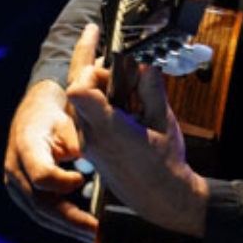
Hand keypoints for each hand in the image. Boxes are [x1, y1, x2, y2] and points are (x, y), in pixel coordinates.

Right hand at [3, 27, 102, 242]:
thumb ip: (79, 141)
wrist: (37, 108)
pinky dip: (62, 222)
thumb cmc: (58, 112)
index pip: (41, 176)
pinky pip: (40, 212)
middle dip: (71, 221)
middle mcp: (15, 167)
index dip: (63, 184)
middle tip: (97, 232)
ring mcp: (14, 182)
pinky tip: (83, 228)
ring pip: (40, 213)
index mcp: (26, 145)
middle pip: (40, 204)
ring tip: (94, 237)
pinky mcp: (20, 191)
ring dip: (68, 227)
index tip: (83, 180)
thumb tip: (92, 162)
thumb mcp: (71, 119)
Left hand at [66, 25, 208, 237]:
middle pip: (78, 85)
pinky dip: (103, 101)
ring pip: (82, 97)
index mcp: (107, 127)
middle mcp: (90, 134)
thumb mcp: (163, 120)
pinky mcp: (91, 145)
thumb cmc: (164, 164)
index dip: (87, 62)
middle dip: (100, 69)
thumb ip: (150, 87)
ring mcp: (88, 141)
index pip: (79, 87)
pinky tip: (127, 104)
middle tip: (128, 68)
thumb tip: (143, 61)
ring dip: (103, 85)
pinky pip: (88, 112)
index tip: (100, 43)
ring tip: (132, 91)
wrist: (161, 200)